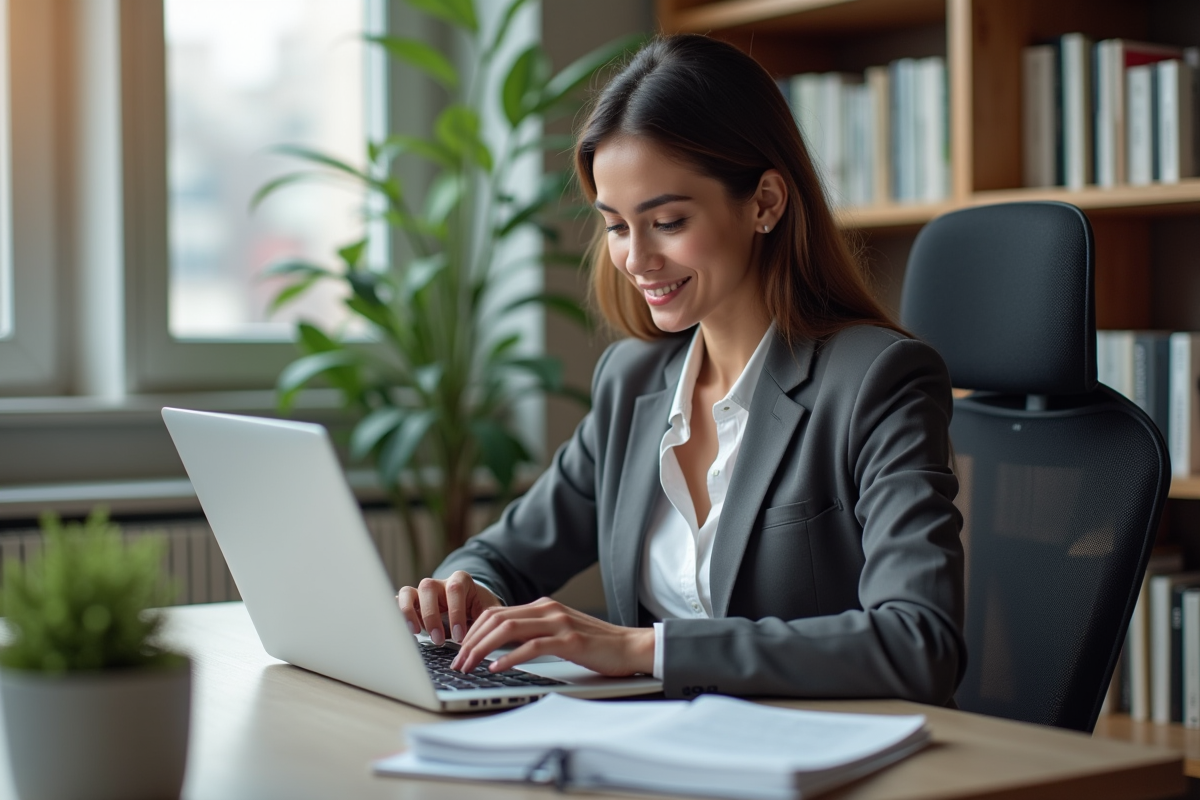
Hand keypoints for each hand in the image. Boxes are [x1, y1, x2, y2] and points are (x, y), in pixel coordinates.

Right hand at [396, 571, 502, 645]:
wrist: (471, 602)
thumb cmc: (479, 607)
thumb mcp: (488, 610)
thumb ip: (486, 620)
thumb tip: (485, 640)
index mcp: (461, 580)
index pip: (455, 589)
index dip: (456, 613)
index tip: (459, 637)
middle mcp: (440, 582)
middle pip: (429, 588)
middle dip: (432, 616)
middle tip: (439, 640)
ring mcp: (424, 591)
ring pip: (410, 592)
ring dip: (411, 613)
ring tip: (416, 632)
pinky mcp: (413, 600)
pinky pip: (400, 600)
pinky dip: (399, 612)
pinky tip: (404, 628)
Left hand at [450, 597, 654, 676]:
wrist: (631, 647)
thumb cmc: (596, 645)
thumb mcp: (559, 633)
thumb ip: (534, 634)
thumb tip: (499, 648)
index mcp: (542, 606)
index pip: (495, 613)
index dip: (472, 631)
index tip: (460, 651)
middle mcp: (547, 610)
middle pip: (495, 619)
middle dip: (470, 641)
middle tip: (457, 662)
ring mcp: (559, 623)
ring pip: (508, 629)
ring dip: (482, 649)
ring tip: (469, 666)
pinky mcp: (570, 641)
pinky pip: (531, 647)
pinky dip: (509, 658)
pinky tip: (496, 668)